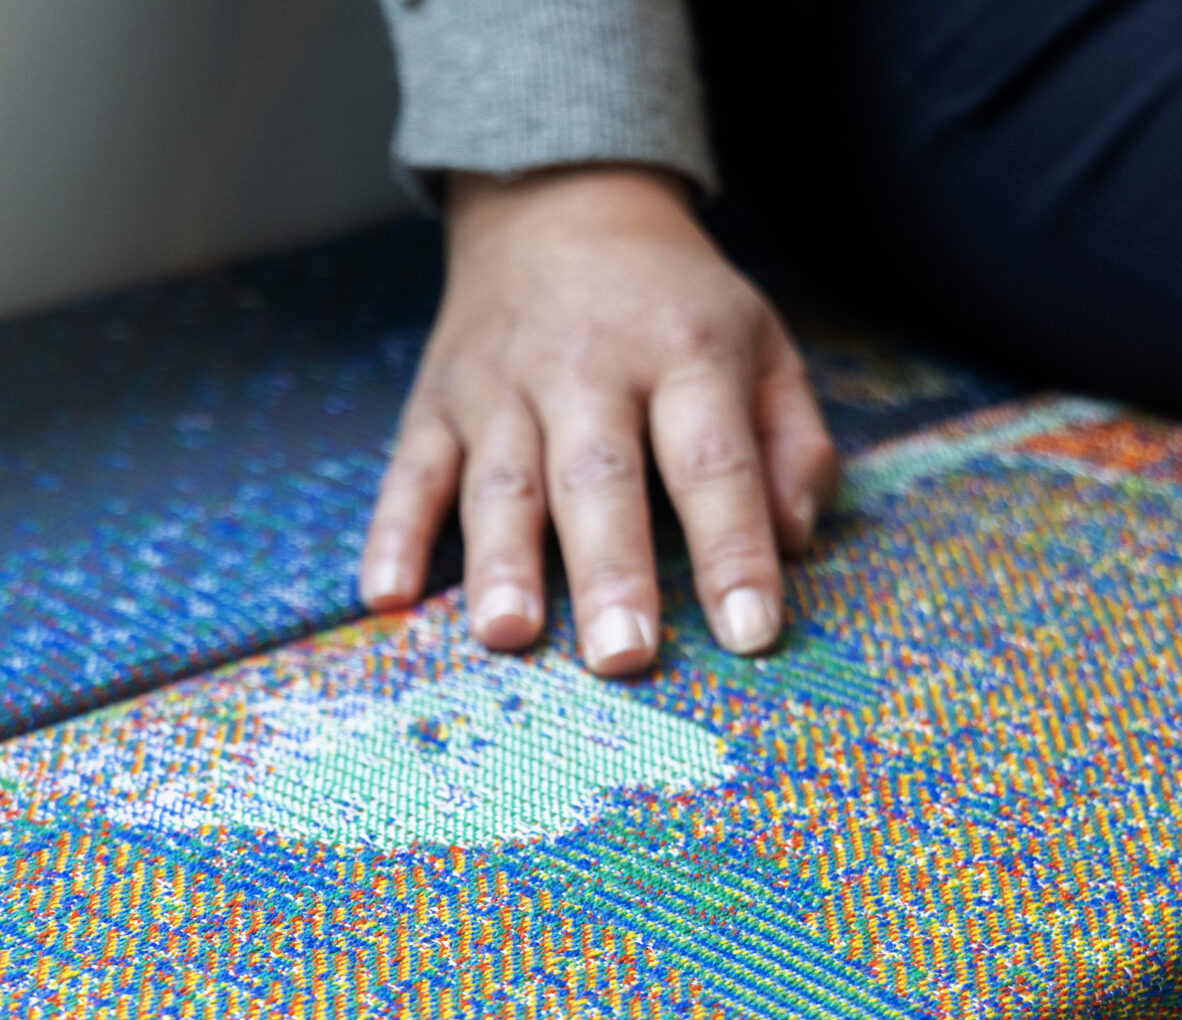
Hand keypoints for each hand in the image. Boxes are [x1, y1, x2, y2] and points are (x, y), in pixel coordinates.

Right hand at [359, 166, 840, 674]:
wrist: (558, 200)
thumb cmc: (673, 305)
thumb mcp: (761, 343)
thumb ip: (791, 442)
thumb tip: (794, 540)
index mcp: (684, 352)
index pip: (714, 463)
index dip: (733, 550)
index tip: (749, 634)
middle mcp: (586, 366)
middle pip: (598, 476)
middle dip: (609, 570)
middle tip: (622, 656)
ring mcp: (500, 386)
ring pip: (501, 481)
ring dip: (502, 561)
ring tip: (508, 634)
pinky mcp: (435, 404)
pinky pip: (409, 472)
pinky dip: (393, 533)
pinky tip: (387, 595)